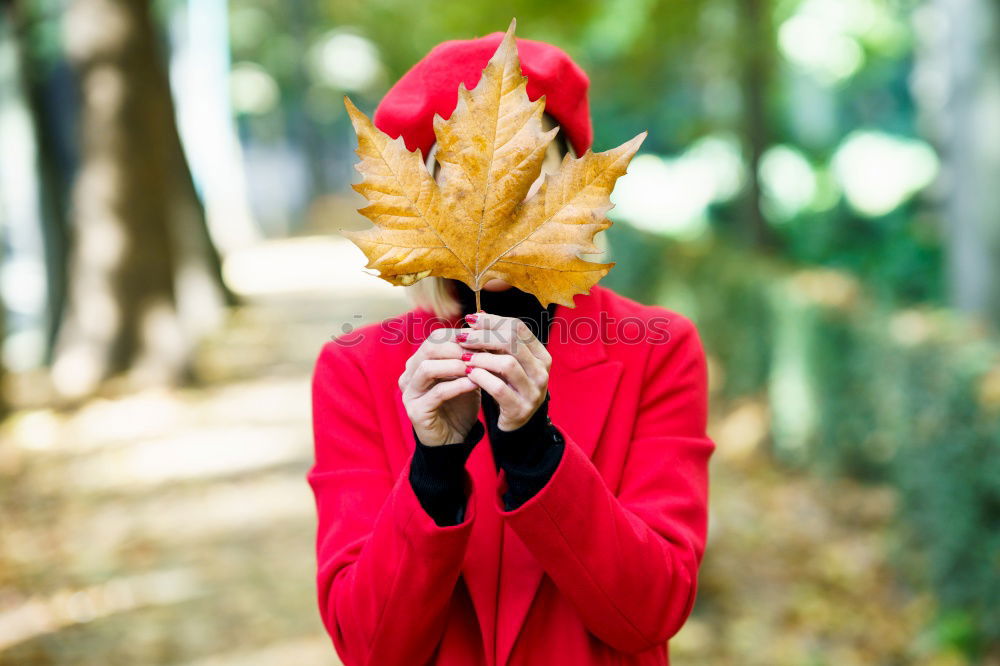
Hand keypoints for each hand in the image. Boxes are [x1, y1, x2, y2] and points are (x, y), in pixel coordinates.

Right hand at [399, 328, 480, 445]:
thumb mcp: (466, 375)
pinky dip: (457, 385)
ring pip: (428, 368)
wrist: (456, 438)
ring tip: (476, 367)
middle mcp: (409, 374)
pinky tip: (475, 384)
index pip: (436, 337)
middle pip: (429, 348)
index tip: (484, 340)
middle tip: (480, 351)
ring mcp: (410, 393)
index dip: (460, 336)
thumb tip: (487, 328)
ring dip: (455, 365)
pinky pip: (437, 393)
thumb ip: (470, 356)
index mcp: (419, 362)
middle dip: (457, 348)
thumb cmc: (461, 403)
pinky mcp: (416, 411)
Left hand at [457, 313, 550, 430]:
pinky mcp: (520, 409)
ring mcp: (533, 392)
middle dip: (483, 336)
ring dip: (480, 358)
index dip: (492, 320)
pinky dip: (481, 378)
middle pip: (512, 342)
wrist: (516, 423)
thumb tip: (476, 315)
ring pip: (506, 364)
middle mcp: (542, 372)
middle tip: (462, 337)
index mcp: (541, 355)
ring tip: (463, 357)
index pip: (518, 327)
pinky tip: (469, 374)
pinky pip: (498, 388)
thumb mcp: (506, 361)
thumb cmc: (509, 386)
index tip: (470, 320)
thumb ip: (495, 340)